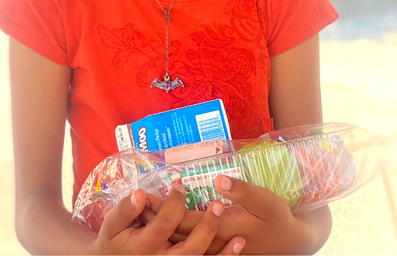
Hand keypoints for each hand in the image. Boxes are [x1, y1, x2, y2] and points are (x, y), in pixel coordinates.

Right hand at [91, 184, 245, 254]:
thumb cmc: (113, 241)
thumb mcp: (111, 224)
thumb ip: (125, 210)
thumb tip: (139, 194)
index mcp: (143, 248)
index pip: (164, 225)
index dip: (174, 204)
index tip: (180, 186)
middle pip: (188, 250)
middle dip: (206, 228)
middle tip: (219, 205)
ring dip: (222, 254)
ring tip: (240, 238)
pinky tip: (238, 247)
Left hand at [142, 175, 324, 254]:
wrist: (290, 241)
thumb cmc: (278, 219)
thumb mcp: (265, 202)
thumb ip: (242, 191)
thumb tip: (218, 179)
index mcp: (221, 228)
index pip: (183, 220)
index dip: (163, 208)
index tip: (144, 196)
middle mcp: (213, 241)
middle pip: (176, 231)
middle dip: (155, 217)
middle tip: (134, 203)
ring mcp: (214, 246)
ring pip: (179, 239)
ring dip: (159, 225)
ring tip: (140, 213)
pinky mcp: (217, 246)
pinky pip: (188, 243)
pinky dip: (173, 233)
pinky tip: (164, 224)